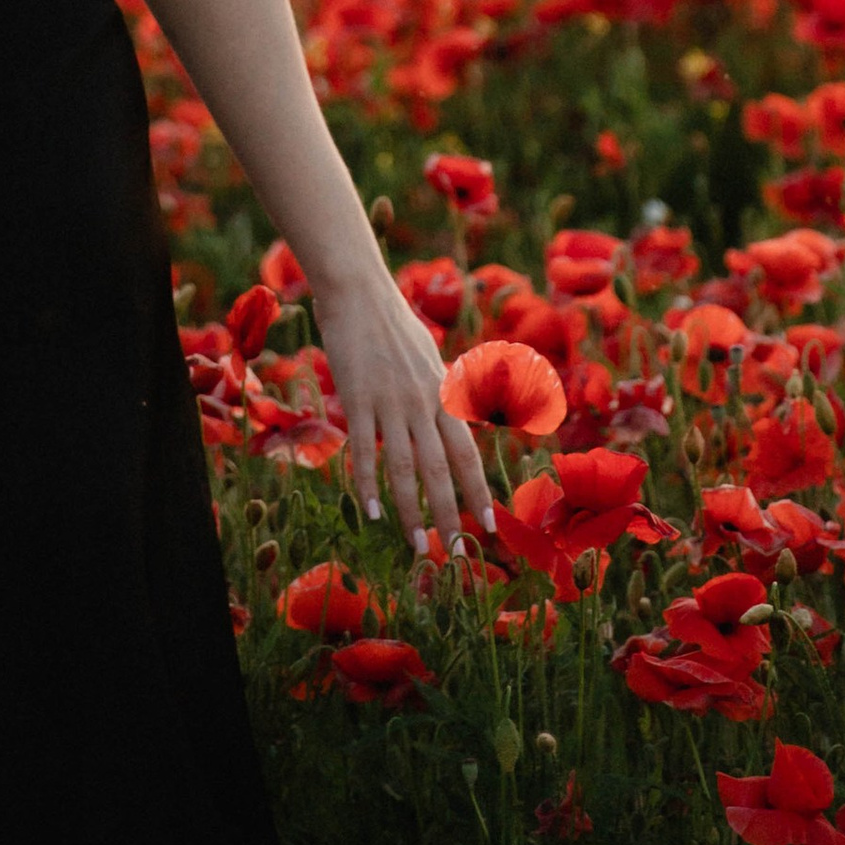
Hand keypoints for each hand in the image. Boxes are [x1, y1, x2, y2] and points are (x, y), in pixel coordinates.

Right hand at [317, 273, 494, 552]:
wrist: (359, 291)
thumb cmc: (392, 322)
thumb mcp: (428, 357)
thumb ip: (438, 390)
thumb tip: (452, 414)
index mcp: (442, 393)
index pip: (467, 452)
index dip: (478, 491)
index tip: (486, 526)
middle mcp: (423, 402)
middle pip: (441, 469)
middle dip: (449, 515)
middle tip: (454, 554)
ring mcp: (390, 401)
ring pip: (406, 468)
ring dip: (411, 512)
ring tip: (416, 546)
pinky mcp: (358, 399)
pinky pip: (366, 449)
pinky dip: (369, 484)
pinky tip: (373, 513)